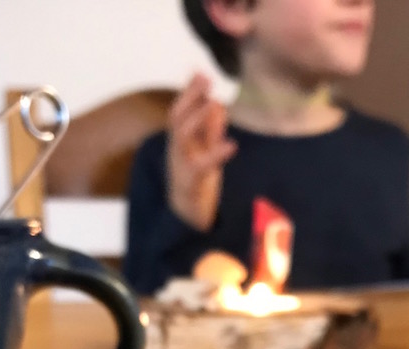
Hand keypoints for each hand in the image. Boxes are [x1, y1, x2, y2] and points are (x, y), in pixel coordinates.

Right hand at [167, 73, 237, 231]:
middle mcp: (177, 150)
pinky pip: (201, 166)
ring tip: (212, 101)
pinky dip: (216, 154)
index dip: (189, 90)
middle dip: (189, 96)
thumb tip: (217, 101)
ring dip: (196, 117)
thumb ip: (210, 129)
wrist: (186, 217)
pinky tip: (231, 145)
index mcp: (180, 140)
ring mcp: (181, 166)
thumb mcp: (204, 151)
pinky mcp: (191, 183)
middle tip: (205, 78)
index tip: (200, 71)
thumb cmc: (196, 181)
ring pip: (181, 137)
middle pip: (176, 118)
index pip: (180, 110)